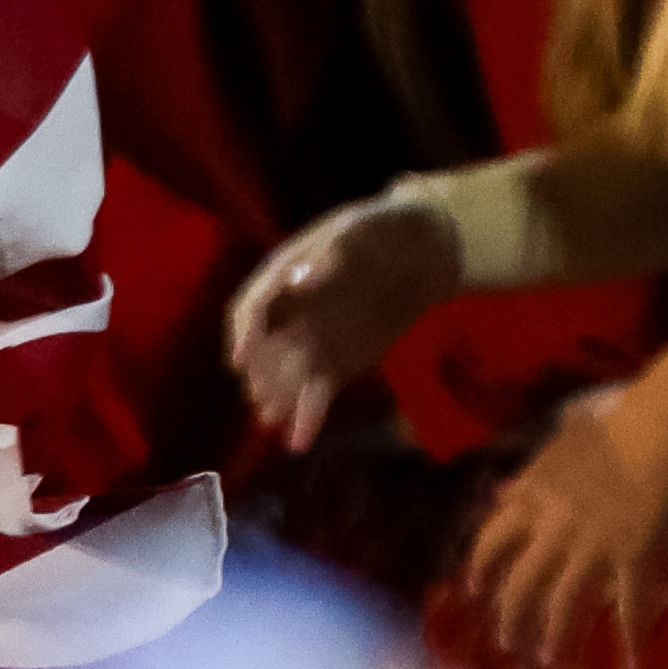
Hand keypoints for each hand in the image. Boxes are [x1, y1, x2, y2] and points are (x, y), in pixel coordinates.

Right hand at [226, 188, 461, 448]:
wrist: (426, 250)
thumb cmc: (387, 227)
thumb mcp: (360, 228)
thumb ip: (328, 254)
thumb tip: (297, 280)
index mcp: (285, 271)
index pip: (253, 305)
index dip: (244, 331)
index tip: (241, 357)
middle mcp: (291, 311)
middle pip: (263, 347)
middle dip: (259, 370)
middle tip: (259, 392)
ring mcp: (313, 339)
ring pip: (285, 375)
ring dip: (275, 397)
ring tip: (271, 417)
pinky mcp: (337, 363)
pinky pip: (316, 393)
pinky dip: (307, 417)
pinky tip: (298, 442)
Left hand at [465, 391, 667, 665]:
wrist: (666, 421)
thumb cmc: (620, 424)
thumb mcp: (561, 444)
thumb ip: (530, 476)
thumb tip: (501, 495)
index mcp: (535, 496)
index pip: (491, 541)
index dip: (480, 571)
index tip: (476, 591)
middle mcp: (556, 526)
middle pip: (520, 585)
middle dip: (510, 620)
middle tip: (509, 643)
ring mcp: (594, 543)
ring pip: (564, 602)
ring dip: (555, 638)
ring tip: (550, 662)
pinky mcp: (634, 552)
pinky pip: (630, 602)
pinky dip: (632, 632)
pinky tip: (633, 657)